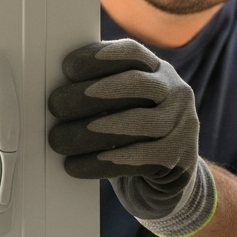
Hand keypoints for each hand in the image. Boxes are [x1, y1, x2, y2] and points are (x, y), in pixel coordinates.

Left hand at [47, 40, 216, 236]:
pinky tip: (75, 165)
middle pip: (135, 85)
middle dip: (89, 94)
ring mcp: (183, 126)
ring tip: (58, 140)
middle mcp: (176, 92)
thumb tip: (53, 87)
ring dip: (89, 132)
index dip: (98, 57)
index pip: (131, 53)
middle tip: (55, 106)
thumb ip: (100, 93)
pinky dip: (101, 162)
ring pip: (136, 123)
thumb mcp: (122, 107)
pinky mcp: (179, 160)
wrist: (168, 184)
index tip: (67, 68)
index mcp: (158, 71)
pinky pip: (138, 158)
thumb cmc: (131, 139)